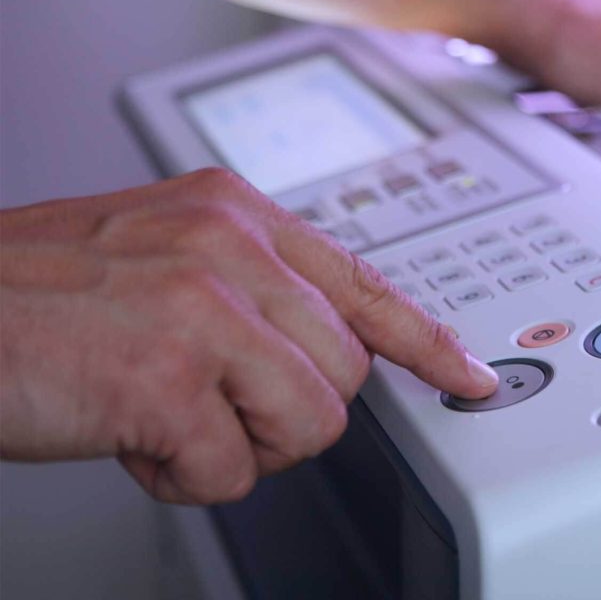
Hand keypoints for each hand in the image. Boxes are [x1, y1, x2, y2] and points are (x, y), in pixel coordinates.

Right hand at [0, 169, 497, 503]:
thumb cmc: (35, 297)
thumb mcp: (160, 257)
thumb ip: (249, 289)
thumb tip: (317, 348)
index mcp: (234, 213)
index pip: (366, 283)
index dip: (427, 341)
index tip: (468, 376)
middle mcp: (229, 246)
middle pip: (344, 371)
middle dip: (286, 411)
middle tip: (210, 403)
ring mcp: (203, 306)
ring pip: (310, 422)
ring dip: (238, 444)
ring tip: (163, 413)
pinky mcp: (169, 374)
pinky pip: (232, 469)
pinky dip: (180, 475)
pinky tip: (127, 434)